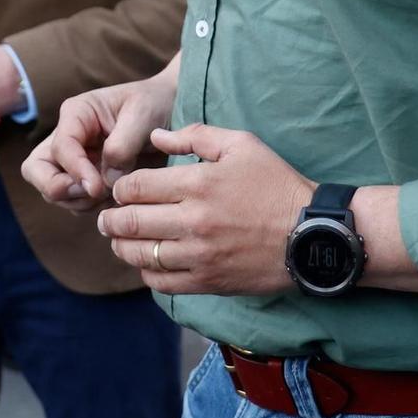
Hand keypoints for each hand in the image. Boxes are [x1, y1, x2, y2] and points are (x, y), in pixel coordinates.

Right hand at [23, 70, 177, 212]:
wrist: (169, 112)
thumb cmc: (153, 104)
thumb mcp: (142, 115)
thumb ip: (122, 144)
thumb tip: (106, 179)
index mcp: (76, 115)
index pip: (60, 147)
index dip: (75, 170)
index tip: (96, 187)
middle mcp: (68, 138)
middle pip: (36, 170)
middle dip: (55, 188)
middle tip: (90, 194)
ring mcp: (74, 162)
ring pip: (54, 191)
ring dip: (80, 201)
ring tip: (114, 193)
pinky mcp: (85, 180)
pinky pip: (76, 203)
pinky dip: (93, 207)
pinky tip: (119, 198)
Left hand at [97, 124, 312, 295]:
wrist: (311, 234)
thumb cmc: (276, 183)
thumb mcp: (242, 144)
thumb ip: (195, 134)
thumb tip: (156, 136)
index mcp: (199, 183)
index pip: (137, 187)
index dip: (121, 188)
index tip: (120, 190)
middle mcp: (194, 221)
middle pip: (131, 222)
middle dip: (111, 219)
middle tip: (106, 218)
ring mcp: (200, 256)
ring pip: (141, 255)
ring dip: (122, 248)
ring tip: (118, 241)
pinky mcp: (209, 282)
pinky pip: (163, 283)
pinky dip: (147, 273)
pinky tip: (147, 264)